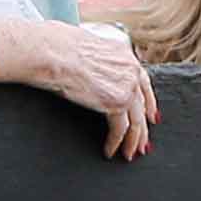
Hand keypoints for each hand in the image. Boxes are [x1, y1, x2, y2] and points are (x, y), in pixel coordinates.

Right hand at [0, 15, 158, 159]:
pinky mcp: (116, 102)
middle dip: (142, 128)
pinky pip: (120, 129)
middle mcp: (131, 69)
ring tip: (128, 153)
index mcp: (124, 54)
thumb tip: (91, 71)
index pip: (142, 82)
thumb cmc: (55, 46)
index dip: (147, 102)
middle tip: (141, 144)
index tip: (150, 116)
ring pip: (136, 121)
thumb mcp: (85, 48)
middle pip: (142, 105)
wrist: (50, 52)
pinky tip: (110, 150)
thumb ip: (97, 62)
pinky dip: (115, 142)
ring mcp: (127, 86)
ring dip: (132, 141)